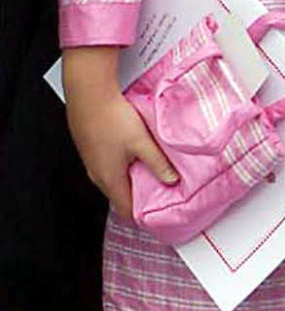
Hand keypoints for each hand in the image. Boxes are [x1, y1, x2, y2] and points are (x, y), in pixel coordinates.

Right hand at [63, 47, 177, 218]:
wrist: (89, 94)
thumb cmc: (112, 117)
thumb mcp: (143, 143)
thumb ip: (159, 164)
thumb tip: (172, 180)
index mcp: (110, 179)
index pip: (125, 210)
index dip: (141, 216)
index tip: (155, 215)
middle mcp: (96, 174)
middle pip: (118, 196)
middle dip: (137, 197)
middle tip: (156, 191)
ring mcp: (90, 162)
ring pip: (111, 179)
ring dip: (128, 179)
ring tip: (146, 169)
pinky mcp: (88, 148)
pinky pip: (104, 165)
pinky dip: (118, 165)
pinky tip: (129, 152)